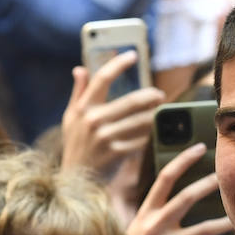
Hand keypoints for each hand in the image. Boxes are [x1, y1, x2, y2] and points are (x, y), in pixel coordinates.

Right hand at [60, 51, 164, 179]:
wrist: (74, 180)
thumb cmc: (76, 146)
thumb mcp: (71, 119)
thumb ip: (78, 93)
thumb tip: (80, 69)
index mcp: (82, 108)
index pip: (102, 78)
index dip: (118, 64)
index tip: (133, 55)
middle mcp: (92, 120)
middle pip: (131, 101)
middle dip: (150, 96)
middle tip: (160, 95)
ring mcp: (104, 138)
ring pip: (140, 122)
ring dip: (155, 116)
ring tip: (162, 112)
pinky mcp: (115, 154)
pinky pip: (141, 141)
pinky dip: (151, 135)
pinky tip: (158, 132)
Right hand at [122, 142, 232, 234]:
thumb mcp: (135, 225)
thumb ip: (154, 210)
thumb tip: (174, 191)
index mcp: (146, 211)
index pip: (165, 178)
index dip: (183, 161)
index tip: (200, 148)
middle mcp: (155, 225)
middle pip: (186, 198)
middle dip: (208, 185)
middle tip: (225, 177)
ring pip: (201, 231)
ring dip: (222, 224)